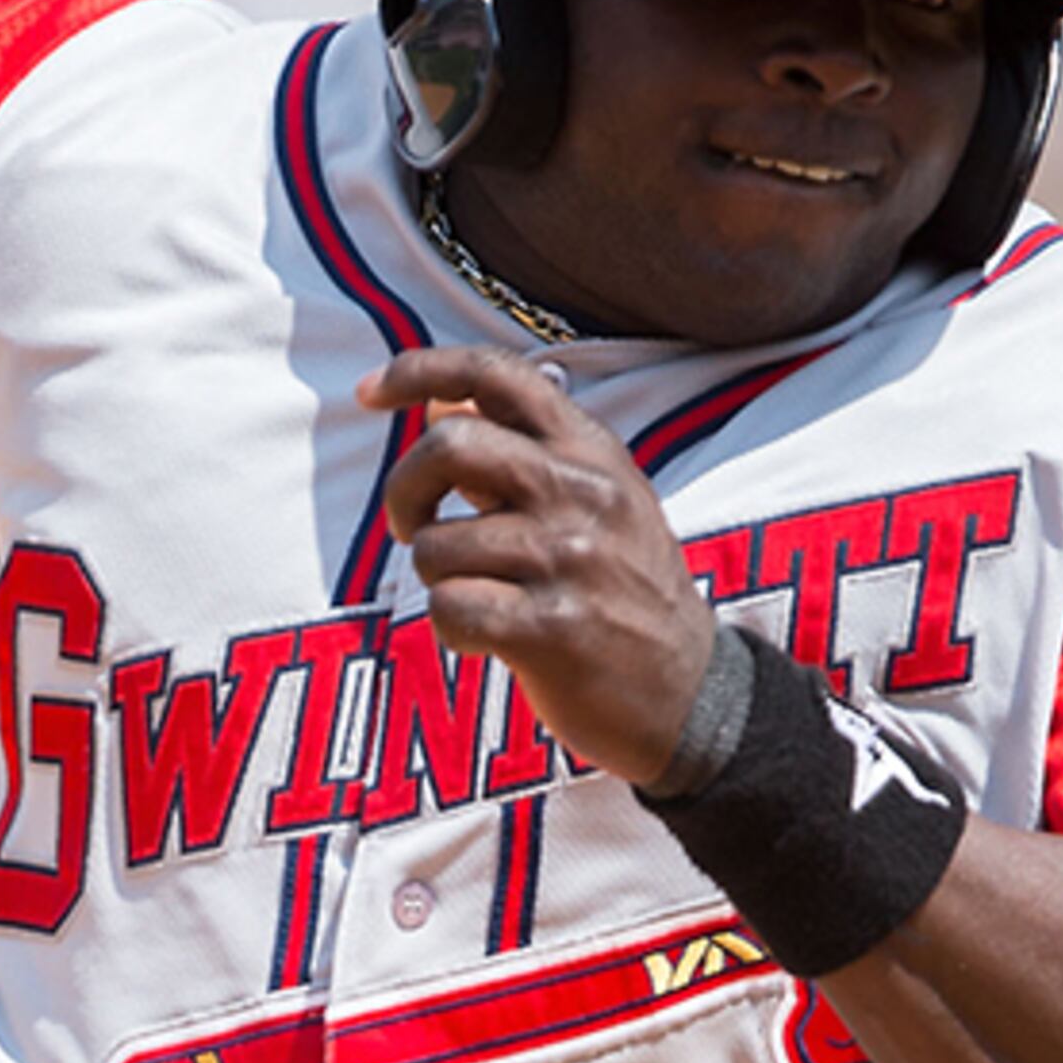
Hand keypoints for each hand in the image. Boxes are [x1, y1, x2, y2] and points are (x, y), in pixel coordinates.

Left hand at [360, 346, 718, 785]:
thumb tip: (435, 403)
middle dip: (404, 490)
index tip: (370, 391)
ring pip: (436, 543)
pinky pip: (449, 609)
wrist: (692, 692)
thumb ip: (519, 450)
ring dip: (436, 577)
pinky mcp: (552, 629)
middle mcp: (584, 493)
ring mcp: (570, 560)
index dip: (418, 370)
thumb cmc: (625, 592)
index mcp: (592, 451)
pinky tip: (487, 639)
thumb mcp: (596, 501)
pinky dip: (451, 628)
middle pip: (448, 445)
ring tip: (479, 596)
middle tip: (412, 527)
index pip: (497, 373)